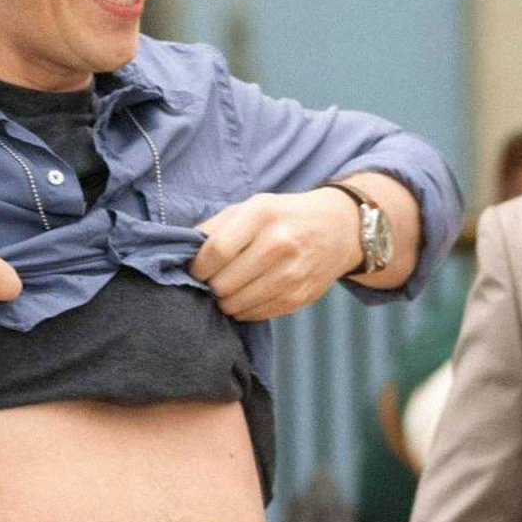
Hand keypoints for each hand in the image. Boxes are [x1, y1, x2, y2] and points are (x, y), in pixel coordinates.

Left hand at [190, 190, 361, 321]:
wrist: (340, 229)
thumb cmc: (284, 217)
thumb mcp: (252, 207)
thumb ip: (215, 227)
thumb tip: (182, 254)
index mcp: (262, 215)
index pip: (215, 252)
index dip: (197, 267)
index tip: (197, 269)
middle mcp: (279, 244)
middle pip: (223, 283)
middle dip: (211, 285)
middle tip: (214, 280)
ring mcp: (292, 274)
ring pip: (236, 304)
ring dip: (225, 301)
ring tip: (231, 288)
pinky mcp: (299, 297)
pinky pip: (256, 314)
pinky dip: (245, 309)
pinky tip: (250, 294)